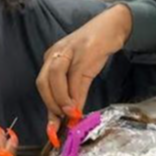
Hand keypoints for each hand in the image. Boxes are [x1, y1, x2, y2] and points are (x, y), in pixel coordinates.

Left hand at [37, 4, 132, 131]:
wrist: (112, 27)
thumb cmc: (94, 50)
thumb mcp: (81, 72)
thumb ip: (74, 92)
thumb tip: (71, 117)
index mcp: (51, 58)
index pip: (43, 85)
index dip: (48, 108)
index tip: (52, 128)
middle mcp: (55, 54)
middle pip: (43, 81)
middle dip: (51, 104)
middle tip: (62, 120)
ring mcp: (69, 52)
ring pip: (55, 78)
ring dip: (62, 100)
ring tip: (71, 114)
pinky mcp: (84, 52)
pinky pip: (75, 77)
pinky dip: (75, 95)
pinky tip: (79, 107)